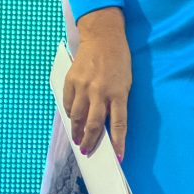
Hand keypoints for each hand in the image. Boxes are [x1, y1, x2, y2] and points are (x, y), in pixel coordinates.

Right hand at [62, 10, 131, 154]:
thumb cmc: (118, 61)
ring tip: (78, 140)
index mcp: (118, 93)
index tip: (119, 157)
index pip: (119, 124)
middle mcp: (100, 92)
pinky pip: (68, 104)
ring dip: (77, 131)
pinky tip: (72, 119)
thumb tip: (108, 124)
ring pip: (77, 117)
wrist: (103, 37)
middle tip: (88, 151)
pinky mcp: (71, 81)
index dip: (118, 143)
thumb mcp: (125, 82)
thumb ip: (117, 102)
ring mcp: (83, 86)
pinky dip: (70, 114)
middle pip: (93, 125)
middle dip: (90, 142)